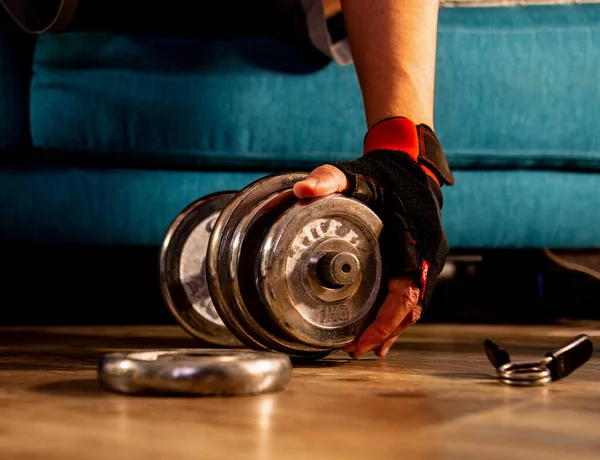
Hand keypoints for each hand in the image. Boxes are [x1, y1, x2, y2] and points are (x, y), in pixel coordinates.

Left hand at [293, 165, 422, 357]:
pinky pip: (411, 296)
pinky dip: (396, 316)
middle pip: (410, 309)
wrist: (409, 167)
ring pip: (413, 306)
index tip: (364, 342)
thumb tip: (300, 189)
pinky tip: (380, 330)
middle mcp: (426, 256)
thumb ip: (328, 179)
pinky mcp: (419, 261)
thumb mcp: (352, 174)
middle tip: (355, 351)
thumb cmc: (382, 175)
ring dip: (391, 329)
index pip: (406, 295)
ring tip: (364, 348)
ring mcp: (426, 260)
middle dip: (385, 334)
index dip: (387, 323)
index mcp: (415, 242)